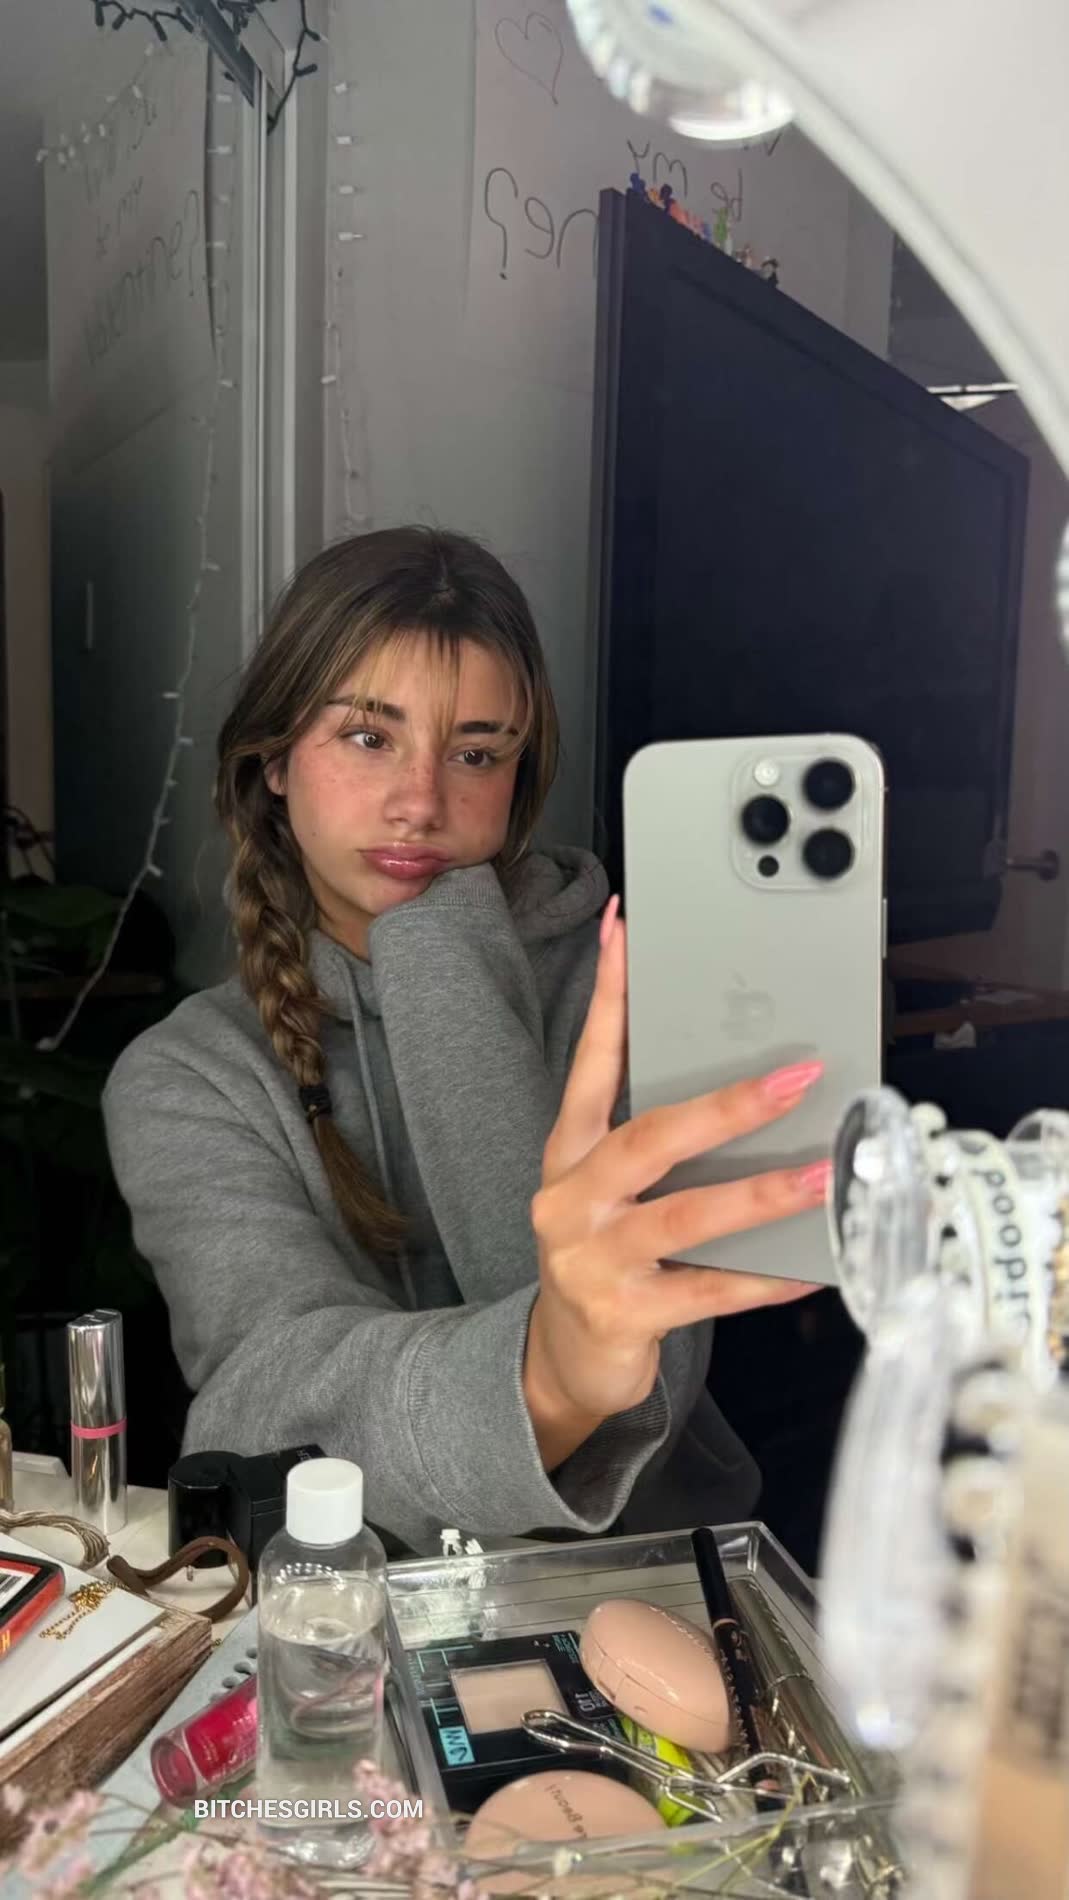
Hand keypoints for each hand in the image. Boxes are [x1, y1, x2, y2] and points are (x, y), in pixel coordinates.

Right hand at [524, 898, 825, 1470]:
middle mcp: (572, 1198)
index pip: (589, 1063)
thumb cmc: (601, 1259)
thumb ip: (655, 1146)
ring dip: (760, 1194)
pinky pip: (705, 1292)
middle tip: (796, 1079)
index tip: (625, 931)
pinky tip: (808, 1268)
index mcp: (569, 1153)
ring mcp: (593, 1259)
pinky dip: (760, 1279)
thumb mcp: (608, 1192)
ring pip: (684, 1217)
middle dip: (726, 1106)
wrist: (558, 1363)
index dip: (608, 998)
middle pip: (649, 1138)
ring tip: (822, 1176)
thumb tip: (745, 1088)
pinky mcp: (624, 1315)